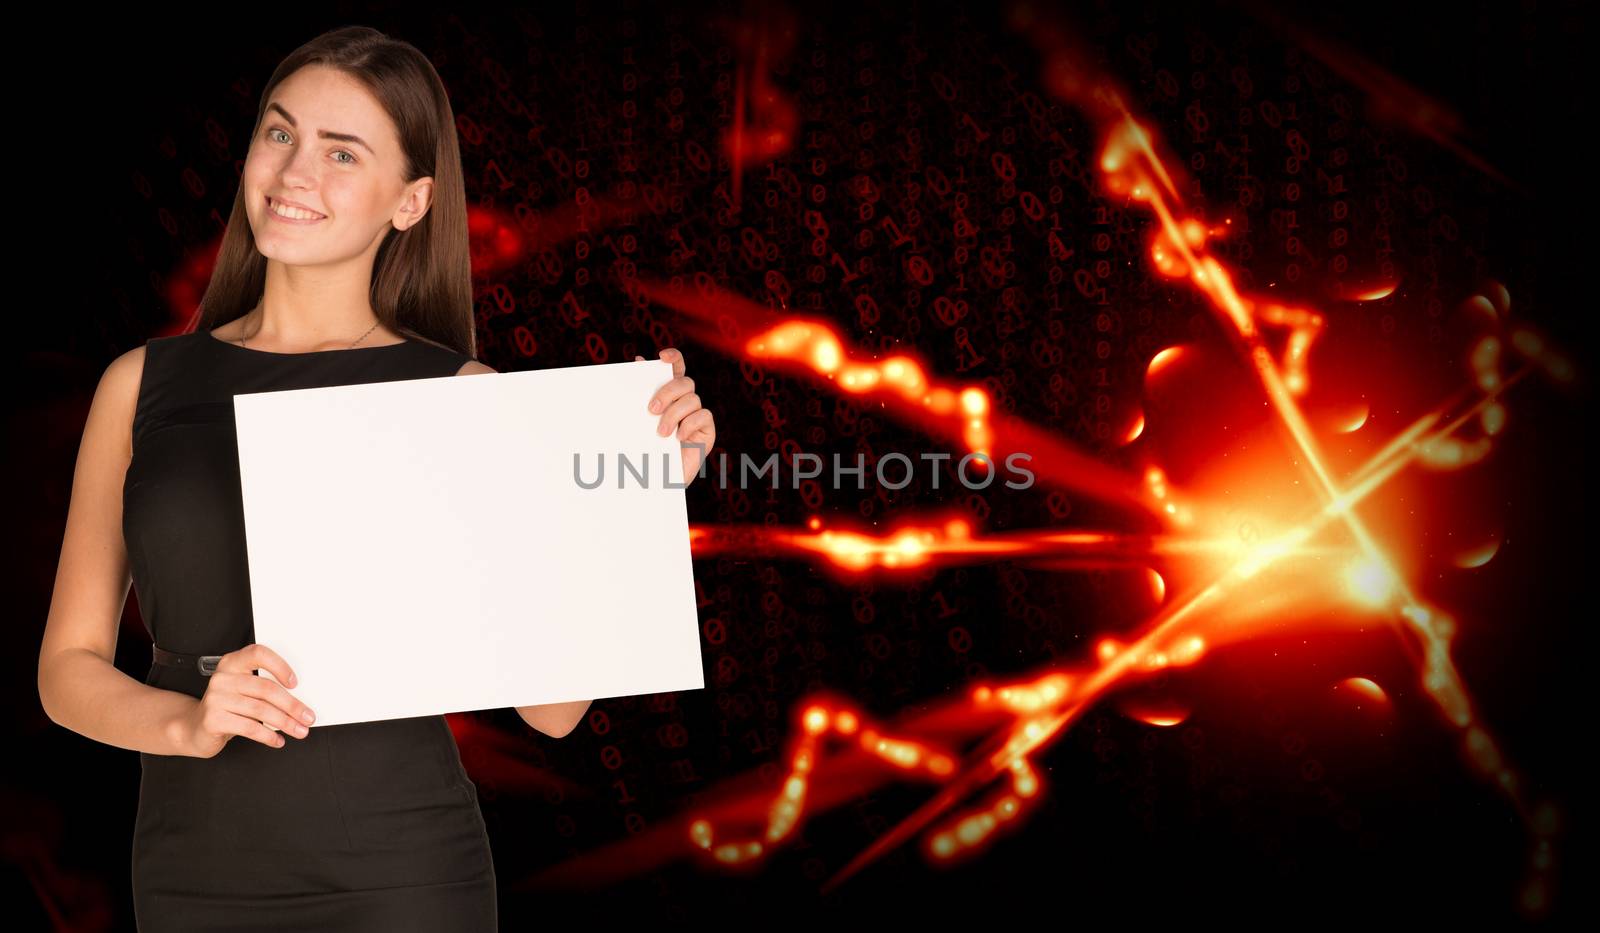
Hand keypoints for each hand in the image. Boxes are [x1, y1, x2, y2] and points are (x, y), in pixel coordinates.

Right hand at [177, 644, 316, 757]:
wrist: (194, 727)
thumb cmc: (227, 707)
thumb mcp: (243, 691)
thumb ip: (264, 688)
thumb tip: (299, 702)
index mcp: (232, 663)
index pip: (258, 654)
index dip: (280, 666)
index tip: (295, 683)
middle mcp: (223, 678)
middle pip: (266, 689)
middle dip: (292, 705)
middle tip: (308, 717)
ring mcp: (216, 698)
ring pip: (260, 710)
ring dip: (285, 723)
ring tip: (299, 731)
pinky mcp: (213, 719)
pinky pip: (249, 727)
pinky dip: (268, 736)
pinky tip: (277, 740)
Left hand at [636, 347, 715, 484]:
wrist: (655, 481)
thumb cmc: (646, 449)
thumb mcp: (639, 420)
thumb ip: (641, 392)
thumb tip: (638, 360)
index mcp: (669, 394)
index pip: (677, 368)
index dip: (674, 357)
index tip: (662, 356)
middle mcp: (685, 402)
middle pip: (685, 382)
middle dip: (667, 392)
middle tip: (651, 409)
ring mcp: (698, 415)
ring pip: (692, 399)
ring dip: (674, 414)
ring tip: (661, 433)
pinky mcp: (707, 430)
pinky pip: (703, 416)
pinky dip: (690, 424)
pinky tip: (679, 437)